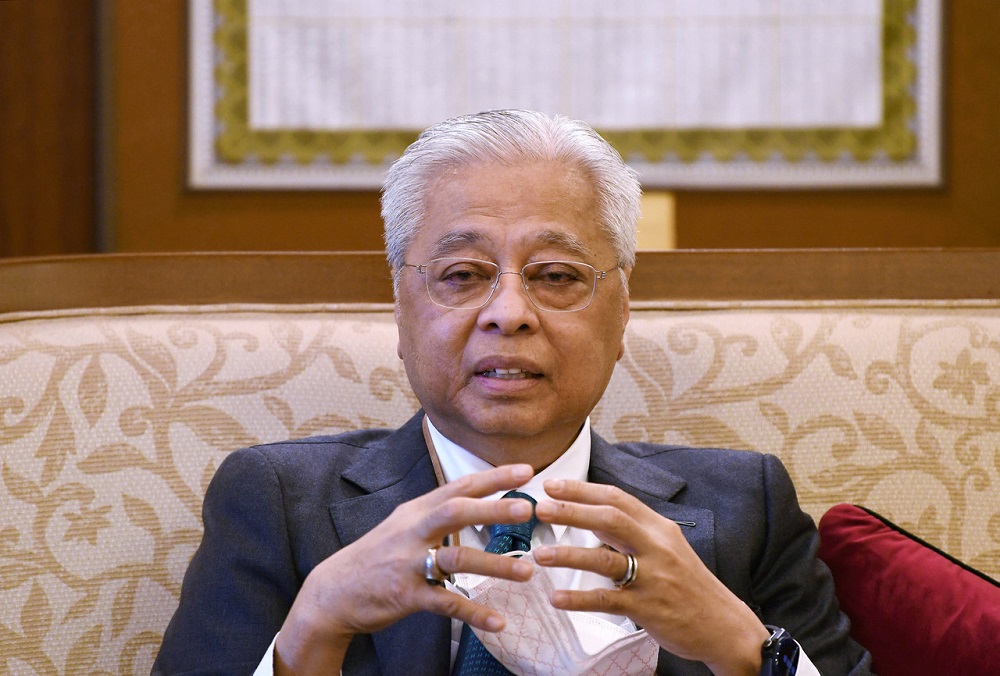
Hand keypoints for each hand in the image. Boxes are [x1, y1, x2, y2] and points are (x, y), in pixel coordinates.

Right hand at [275, 464, 536, 673]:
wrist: (333, 591)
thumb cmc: (377, 556)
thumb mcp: (403, 525)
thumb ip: (436, 513)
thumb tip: (475, 499)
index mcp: (416, 511)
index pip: (459, 486)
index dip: (492, 477)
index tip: (525, 470)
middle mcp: (413, 531)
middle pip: (456, 511)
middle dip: (493, 510)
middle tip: (527, 510)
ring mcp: (408, 563)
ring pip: (456, 558)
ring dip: (494, 565)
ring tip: (527, 572)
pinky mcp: (405, 595)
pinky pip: (445, 603)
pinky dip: (473, 612)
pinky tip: (497, 621)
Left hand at [533, 480, 768, 675]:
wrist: (724, 625)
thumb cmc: (688, 584)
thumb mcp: (667, 547)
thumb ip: (633, 531)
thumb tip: (590, 516)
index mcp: (659, 527)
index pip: (617, 499)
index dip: (582, 490)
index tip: (553, 485)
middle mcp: (656, 547)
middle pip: (610, 519)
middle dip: (572, 511)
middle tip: (540, 508)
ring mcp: (652, 578)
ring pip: (605, 559)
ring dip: (569, 555)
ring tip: (540, 554)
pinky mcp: (647, 608)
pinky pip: (607, 600)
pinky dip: (579, 599)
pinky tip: (556, 597)